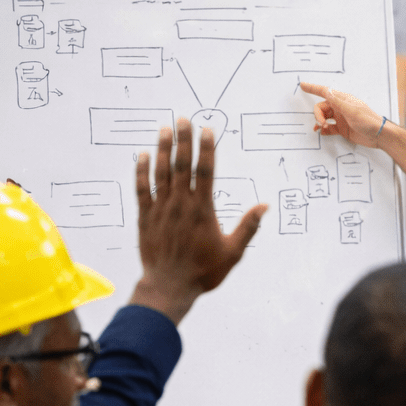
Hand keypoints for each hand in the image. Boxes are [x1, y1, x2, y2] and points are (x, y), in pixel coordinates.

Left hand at [130, 119, 267, 324]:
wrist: (169, 287)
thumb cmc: (203, 272)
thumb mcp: (233, 252)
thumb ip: (248, 227)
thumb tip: (264, 207)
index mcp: (202, 210)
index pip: (205, 171)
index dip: (206, 148)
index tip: (206, 130)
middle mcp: (180, 204)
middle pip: (181, 164)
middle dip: (182, 140)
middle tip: (182, 119)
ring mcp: (161, 209)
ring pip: (161, 172)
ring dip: (162, 149)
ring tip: (164, 129)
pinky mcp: (146, 217)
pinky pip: (142, 188)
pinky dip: (142, 171)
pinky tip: (142, 156)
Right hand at [300, 81, 385, 146]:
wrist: (379, 135)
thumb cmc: (369, 121)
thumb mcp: (352, 111)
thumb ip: (337, 102)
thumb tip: (327, 90)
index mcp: (343, 99)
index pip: (324, 91)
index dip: (313, 88)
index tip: (303, 85)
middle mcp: (340, 108)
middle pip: (322, 108)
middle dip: (318, 115)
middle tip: (322, 123)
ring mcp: (341, 118)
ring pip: (324, 117)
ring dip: (320, 122)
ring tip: (323, 128)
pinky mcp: (342, 129)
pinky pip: (329, 128)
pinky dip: (324, 130)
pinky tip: (322, 133)